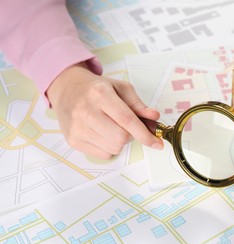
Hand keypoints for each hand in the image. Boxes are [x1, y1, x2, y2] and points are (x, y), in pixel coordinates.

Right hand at [47, 62, 163, 158]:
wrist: (67, 89)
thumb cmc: (96, 89)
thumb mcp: (120, 88)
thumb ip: (138, 104)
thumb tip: (154, 117)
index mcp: (100, 94)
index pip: (126, 120)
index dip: (144, 134)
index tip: (157, 143)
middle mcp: (85, 111)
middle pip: (121, 137)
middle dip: (131, 135)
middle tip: (126, 125)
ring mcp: (77, 128)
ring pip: (113, 148)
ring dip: (120, 141)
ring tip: (111, 126)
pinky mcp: (73, 140)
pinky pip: (103, 154)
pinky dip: (109, 147)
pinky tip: (101, 133)